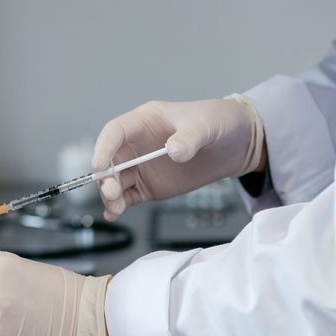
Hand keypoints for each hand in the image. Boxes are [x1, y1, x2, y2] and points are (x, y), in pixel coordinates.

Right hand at [93, 96, 264, 219]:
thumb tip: (174, 152)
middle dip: (106, 177)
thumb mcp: (206, 125)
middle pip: (111, 160)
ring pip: (117, 182)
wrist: (236, 143)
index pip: (115, 131)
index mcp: (144, 121)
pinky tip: (115, 214)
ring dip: (111, 195)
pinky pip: (129, 197)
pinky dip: (120, 206)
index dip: (103, 147)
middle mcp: (138, 145)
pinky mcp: (150, 187)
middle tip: (111, 192)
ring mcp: (143, 167)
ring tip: (116, 208)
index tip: (99, 164)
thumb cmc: (218, 122)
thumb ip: (190, 138)